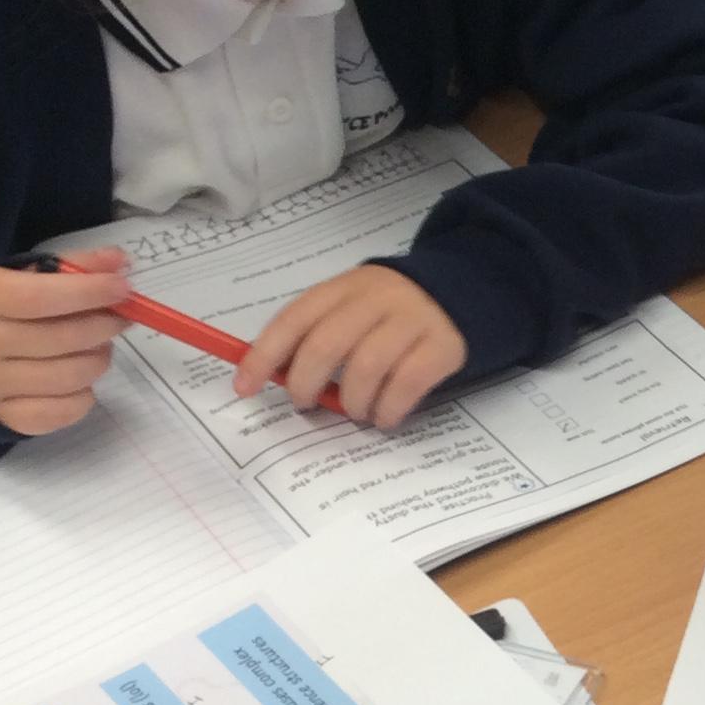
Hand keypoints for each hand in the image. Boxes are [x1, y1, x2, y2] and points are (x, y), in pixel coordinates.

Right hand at [0, 247, 131, 437]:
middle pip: (63, 338)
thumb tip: (119, 262)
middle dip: (105, 326)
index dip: (89, 292)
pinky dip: (85, 395)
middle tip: (118, 319)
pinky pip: (66, 411)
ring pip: (71, 376)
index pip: (42, 297)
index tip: (122, 287)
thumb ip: (72, 267)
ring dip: (99, 359)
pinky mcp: (8, 419)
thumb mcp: (22, 277)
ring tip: (99, 347)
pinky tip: (79, 378)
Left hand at [234, 265, 465, 428]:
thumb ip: (315, 334)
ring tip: (354, 412)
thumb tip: (272, 375)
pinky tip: (384, 417)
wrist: (459, 291)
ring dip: (352, 402)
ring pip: (367, 366)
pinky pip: (408, 383)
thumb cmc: (388, 312)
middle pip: (327, 344)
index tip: (245, 388)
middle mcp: (376, 298)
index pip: (293, 320)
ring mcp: (413, 320)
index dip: (264, 355)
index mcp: (343, 288)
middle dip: (306, 384)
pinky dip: (389, 408)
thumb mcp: (349, 307)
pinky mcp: (443, 345)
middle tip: (305, 405)